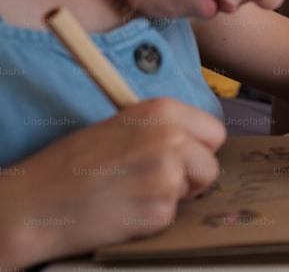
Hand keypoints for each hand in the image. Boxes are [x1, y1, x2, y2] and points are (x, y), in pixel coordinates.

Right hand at [1, 98, 224, 268]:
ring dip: (174, 196)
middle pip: (212, 163)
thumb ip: (160, 128)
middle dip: (193, 175)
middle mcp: (172, 138)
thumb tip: (194, 141)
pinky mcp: (160, 210)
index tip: (183, 157)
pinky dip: (153, 218)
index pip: (214, 131)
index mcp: (162, 110)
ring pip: (195, 190)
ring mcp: (168, 174)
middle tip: (159, 182)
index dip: (199, 148)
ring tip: (134, 194)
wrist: (35, 203)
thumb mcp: (119, 125)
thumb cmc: (70, 164)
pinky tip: (124, 212)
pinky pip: (173, 215)